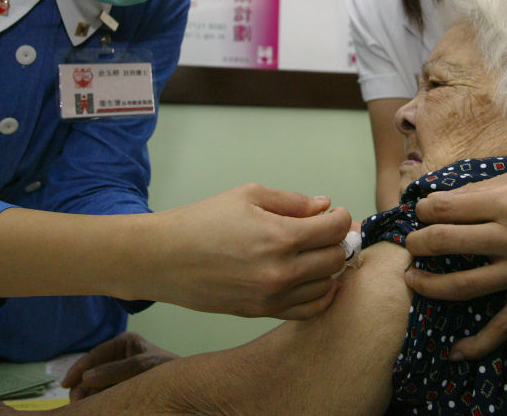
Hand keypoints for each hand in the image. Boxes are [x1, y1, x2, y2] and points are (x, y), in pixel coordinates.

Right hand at [62, 331, 176, 401]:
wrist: (188, 385)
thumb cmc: (167, 370)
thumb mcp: (142, 367)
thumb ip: (115, 372)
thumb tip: (86, 378)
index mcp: (125, 342)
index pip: (95, 354)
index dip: (78, 369)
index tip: (66, 384)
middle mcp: (122, 354)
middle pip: (94, 370)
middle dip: (82, 385)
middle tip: (75, 401)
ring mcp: (123, 370)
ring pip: (98, 383)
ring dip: (88, 394)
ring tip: (81, 406)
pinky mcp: (125, 384)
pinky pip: (107, 391)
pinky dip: (98, 398)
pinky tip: (94, 406)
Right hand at [127, 183, 352, 319]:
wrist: (165, 258)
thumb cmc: (202, 221)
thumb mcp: (248, 195)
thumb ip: (292, 201)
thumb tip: (324, 206)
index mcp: (280, 236)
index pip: (334, 230)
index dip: (341, 218)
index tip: (335, 213)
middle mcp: (281, 271)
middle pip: (335, 258)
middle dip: (338, 241)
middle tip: (327, 231)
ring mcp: (273, 297)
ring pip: (327, 285)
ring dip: (329, 267)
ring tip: (316, 251)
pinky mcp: (262, 312)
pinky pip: (309, 310)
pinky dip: (320, 295)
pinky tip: (313, 279)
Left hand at [404, 166, 506, 359]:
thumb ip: (482, 188)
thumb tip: (441, 200)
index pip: (443, 208)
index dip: (423, 209)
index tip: (422, 211)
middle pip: (443, 243)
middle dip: (417, 243)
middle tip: (412, 242)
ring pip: (461, 285)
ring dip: (427, 283)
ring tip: (412, 277)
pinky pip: (502, 326)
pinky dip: (476, 344)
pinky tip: (454, 351)